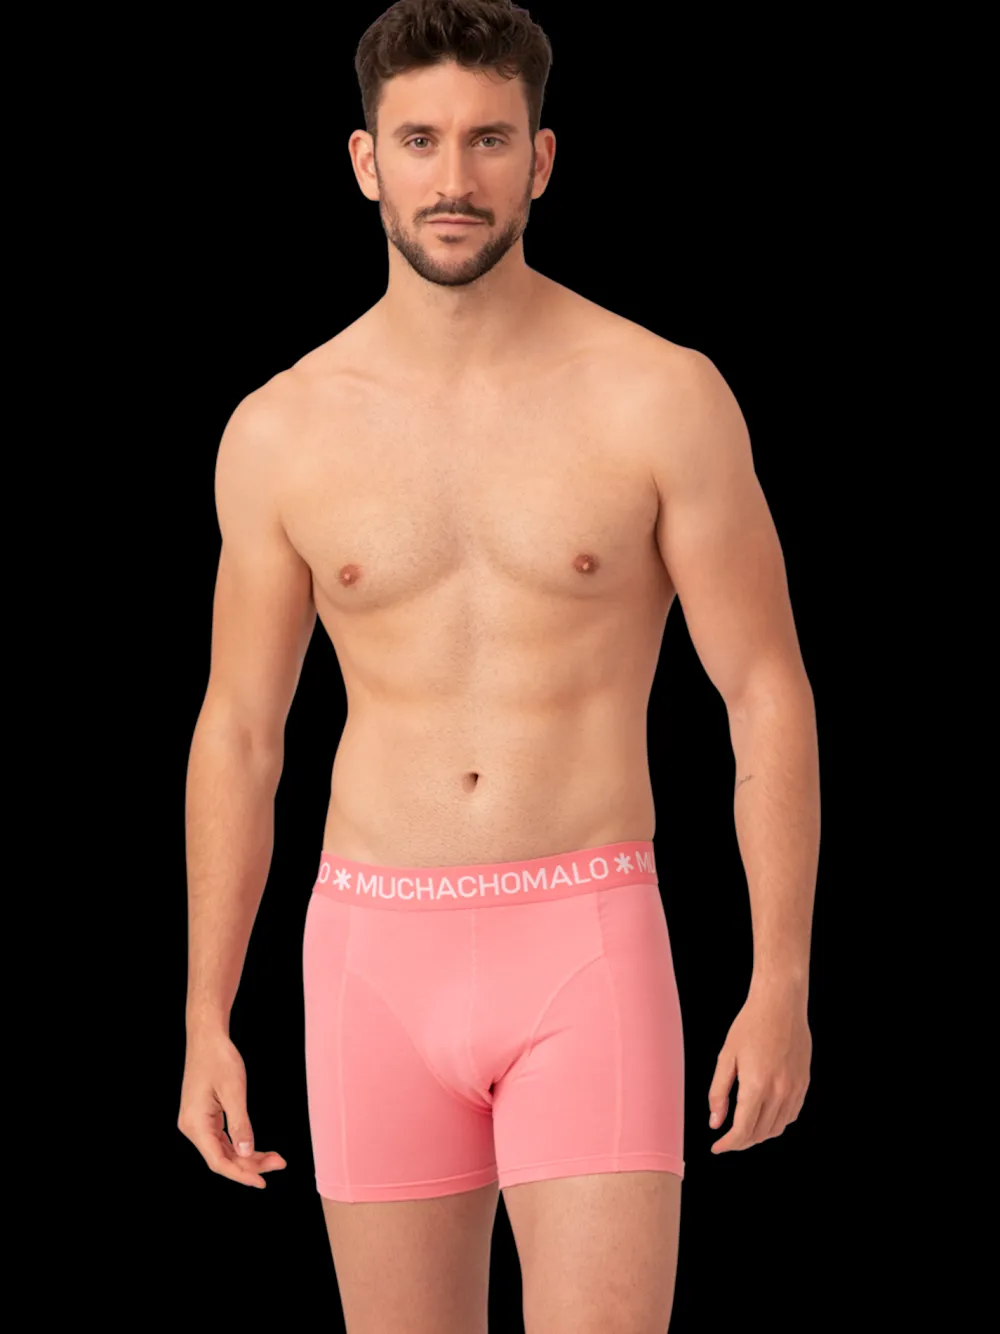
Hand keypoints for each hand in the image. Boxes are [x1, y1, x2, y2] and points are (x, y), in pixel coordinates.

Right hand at [178, 1029, 286, 1187]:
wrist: (207, 1037)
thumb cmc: (218, 1058)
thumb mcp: (233, 1090)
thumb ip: (241, 1124)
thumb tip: (247, 1153)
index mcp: (195, 1124)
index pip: (218, 1161)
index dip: (241, 1174)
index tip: (262, 1182)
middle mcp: (192, 1128)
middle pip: (222, 1158)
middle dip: (250, 1164)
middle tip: (279, 1163)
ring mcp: (197, 1123)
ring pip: (224, 1150)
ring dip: (248, 1156)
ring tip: (274, 1158)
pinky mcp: (204, 1117)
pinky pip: (222, 1139)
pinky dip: (240, 1145)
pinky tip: (256, 1149)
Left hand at [707, 985, 810, 1153]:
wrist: (780, 1004)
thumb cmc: (750, 1025)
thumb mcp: (726, 1056)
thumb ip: (719, 1092)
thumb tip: (715, 1122)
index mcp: (757, 1085)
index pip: (742, 1130)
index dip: (728, 1144)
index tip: (717, 1148)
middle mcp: (779, 1091)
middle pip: (760, 1133)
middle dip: (741, 1142)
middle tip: (727, 1139)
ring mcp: (794, 1089)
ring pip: (777, 1128)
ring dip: (759, 1135)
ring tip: (743, 1131)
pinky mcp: (804, 1084)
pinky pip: (791, 1115)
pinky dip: (776, 1123)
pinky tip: (764, 1116)